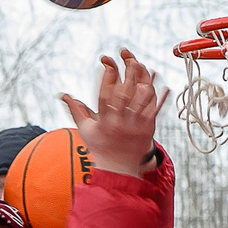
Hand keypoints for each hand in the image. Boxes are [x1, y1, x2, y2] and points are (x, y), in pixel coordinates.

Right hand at [59, 48, 164, 182]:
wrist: (117, 167)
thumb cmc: (100, 146)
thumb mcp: (85, 128)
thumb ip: (76, 109)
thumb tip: (63, 95)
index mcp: (104, 120)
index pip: (104, 94)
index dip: (106, 78)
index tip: (108, 65)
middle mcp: (119, 121)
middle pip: (125, 93)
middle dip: (128, 76)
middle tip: (131, 60)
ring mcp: (134, 125)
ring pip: (142, 100)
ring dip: (147, 83)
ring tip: (150, 69)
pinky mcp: (147, 129)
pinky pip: (156, 111)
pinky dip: (161, 99)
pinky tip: (165, 87)